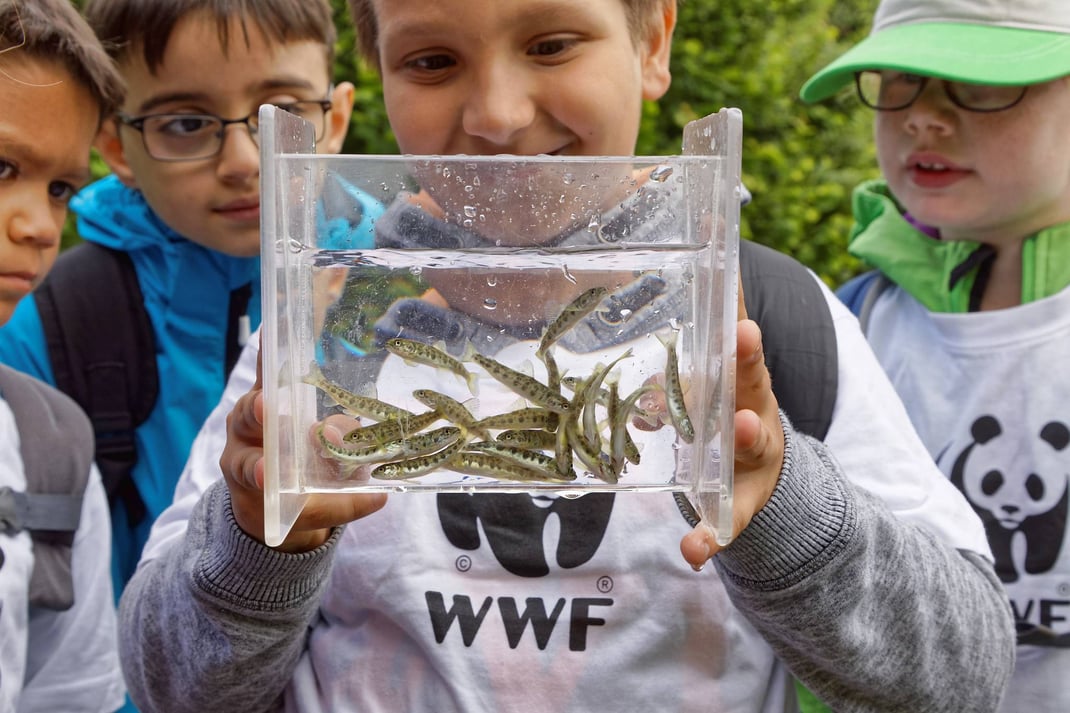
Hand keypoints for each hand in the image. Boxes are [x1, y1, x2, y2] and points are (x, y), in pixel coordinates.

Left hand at [221, 341, 387, 552]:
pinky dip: (269, 354)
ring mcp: (252, 418)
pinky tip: (272, 331)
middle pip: (245, 426)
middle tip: (265, 408)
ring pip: (255, 399)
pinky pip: (266, 373)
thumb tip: (379, 496)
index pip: (251, 471)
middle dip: (257, 417)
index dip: (258, 471)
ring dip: (266, 384)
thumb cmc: (295, 505)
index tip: (266, 474)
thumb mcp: (319, 510)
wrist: (270, 495)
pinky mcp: (265, 396)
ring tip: (279, 365)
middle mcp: (244, 442)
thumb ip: (344, 504)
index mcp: (250, 475)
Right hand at [679, 282, 784, 568]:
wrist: (758, 448)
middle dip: (747, 360)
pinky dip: (726, 284)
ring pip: (738, 337)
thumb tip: (691, 557)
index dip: (749, 432)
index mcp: (755, 438)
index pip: (755, 435)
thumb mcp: (734, 508)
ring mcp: (743, 373)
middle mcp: (753, 399)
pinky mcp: (730, 351)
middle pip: (753, 378)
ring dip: (733, 305)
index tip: (745, 426)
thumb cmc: (741, 477)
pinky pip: (727, 313)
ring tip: (726, 267)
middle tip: (743, 335)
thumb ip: (715, 530)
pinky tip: (717, 241)